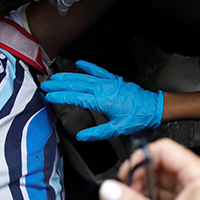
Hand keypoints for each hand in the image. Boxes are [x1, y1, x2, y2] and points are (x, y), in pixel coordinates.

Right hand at [41, 61, 163, 139]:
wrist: (153, 107)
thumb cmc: (137, 118)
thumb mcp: (117, 129)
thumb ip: (97, 133)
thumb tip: (81, 136)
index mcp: (101, 100)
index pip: (75, 97)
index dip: (60, 96)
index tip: (49, 95)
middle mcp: (102, 88)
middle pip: (76, 84)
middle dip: (59, 84)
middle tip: (45, 83)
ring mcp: (108, 82)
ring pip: (84, 77)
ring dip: (68, 76)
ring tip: (55, 76)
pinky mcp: (113, 80)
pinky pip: (98, 71)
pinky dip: (88, 66)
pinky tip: (79, 63)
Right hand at [99, 139, 199, 199]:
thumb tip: (109, 190)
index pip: (163, 150)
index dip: (140, 160)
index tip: (125, 176)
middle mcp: (197, 182)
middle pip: (158, 168)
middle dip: (138, 182)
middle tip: (124, 196)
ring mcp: (191, 198)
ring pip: (157, 186)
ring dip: (140, 199)